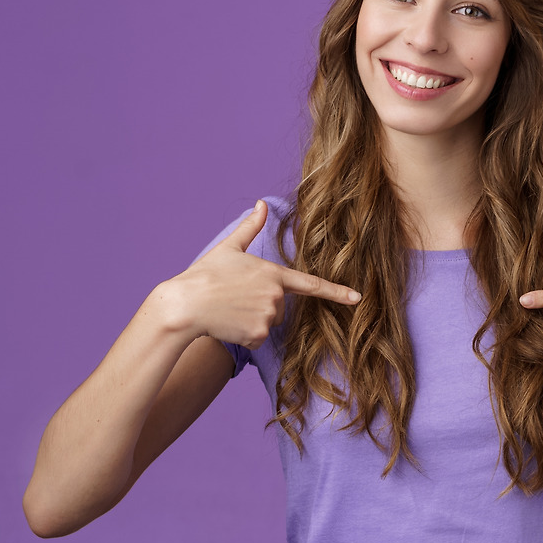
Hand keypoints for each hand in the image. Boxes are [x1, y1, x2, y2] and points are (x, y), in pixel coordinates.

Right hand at [165, 201, 359, 348]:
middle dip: (263, 305)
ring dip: (252, 320)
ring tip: (229, 310)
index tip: (358, 298)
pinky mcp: (258, 335)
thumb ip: (250, 227)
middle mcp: (276, 295)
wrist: (185, 304)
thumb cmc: (204, 275)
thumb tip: (261, 203)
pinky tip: (228, 324)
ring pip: (269, 324)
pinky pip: (257, 339)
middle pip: (280, 307)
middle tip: (236, 298)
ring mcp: (268, 316)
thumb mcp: (229, 248)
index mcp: (273, 273)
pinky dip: (245, 336)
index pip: (311, 284)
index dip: (337, 291)